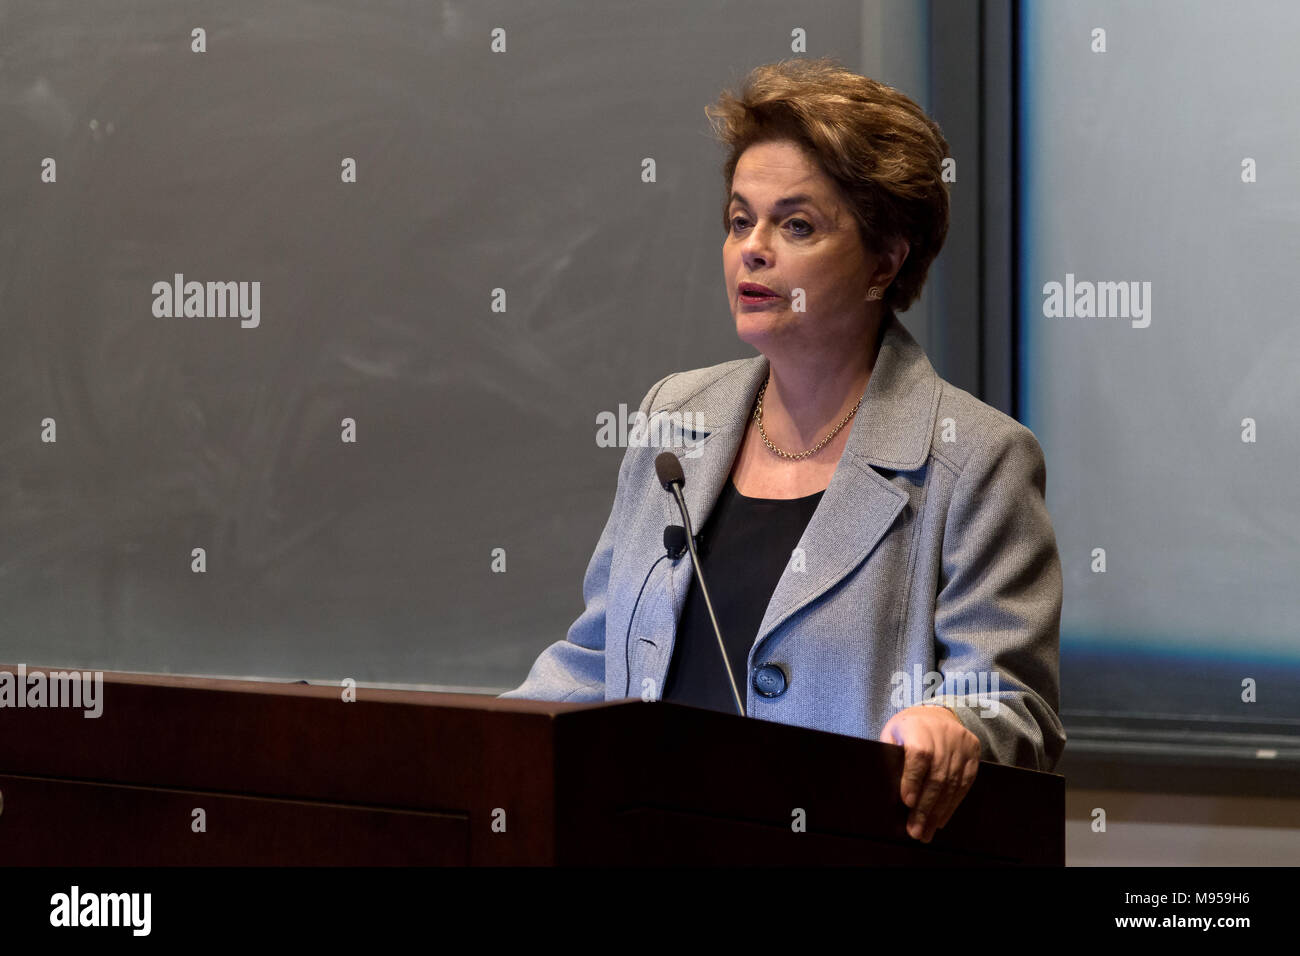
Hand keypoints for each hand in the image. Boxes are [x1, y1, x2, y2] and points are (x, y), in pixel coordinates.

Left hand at [878, 705, 979, 842]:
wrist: (936, 713)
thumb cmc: (907, 730)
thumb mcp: (892, 735)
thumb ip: (890, 757)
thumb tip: (887, 791)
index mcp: (918, 727)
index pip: (919, 755)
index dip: (913, 779)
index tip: (907, 803)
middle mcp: (944, 734)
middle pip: (937, 775)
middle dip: (925, 807)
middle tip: (915, 831)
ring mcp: (961, 744)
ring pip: (952, 783)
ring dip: (938, 812)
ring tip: (926, 832)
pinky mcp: (974, 753)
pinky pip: (965, 783)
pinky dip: (952, 804)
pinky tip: (940, 820)